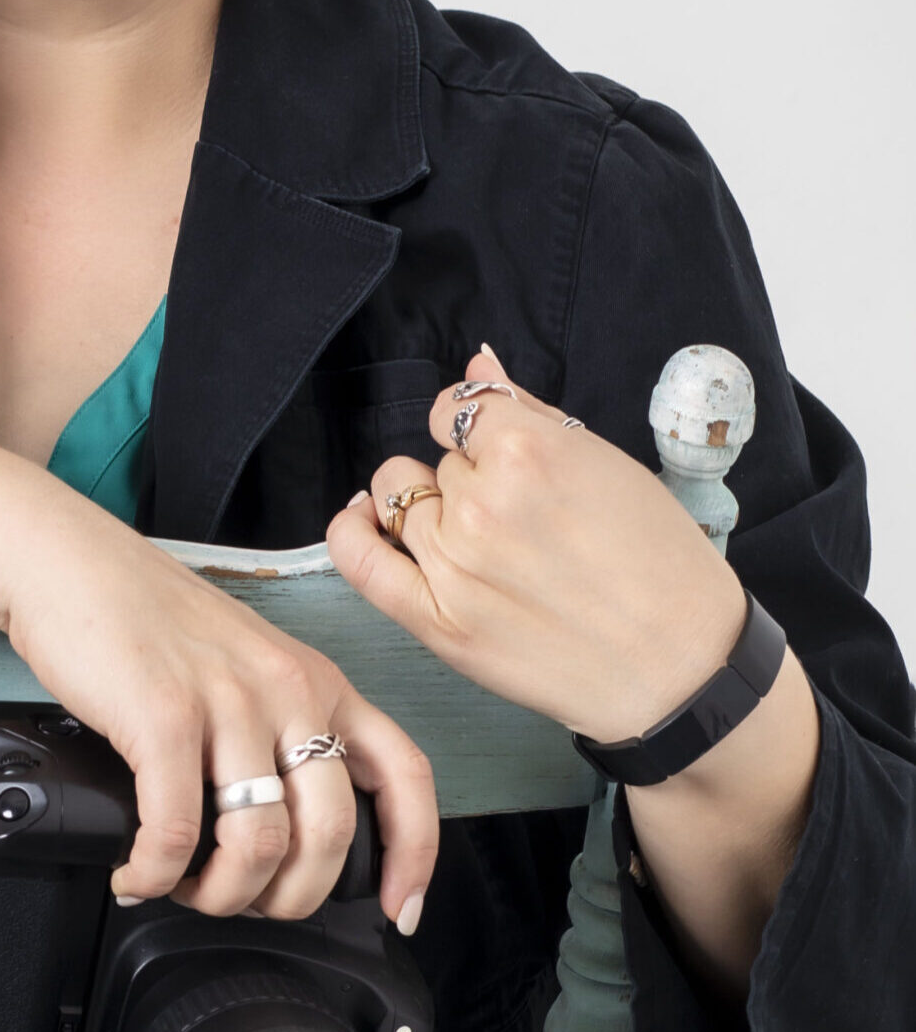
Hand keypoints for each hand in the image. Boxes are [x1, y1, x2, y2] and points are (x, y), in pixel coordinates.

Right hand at [0, 493, 437, 928]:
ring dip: (219, 896)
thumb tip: (284, 836)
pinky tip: (136, 874)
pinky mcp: (164, 717)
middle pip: (329, 835)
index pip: (404, 774)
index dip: (413, 855)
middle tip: (246, 905)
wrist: (67, 562)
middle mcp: (287, 689)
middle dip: (289, 899)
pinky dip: (154, 874)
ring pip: (258, 845)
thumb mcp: (245, 666)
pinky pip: (176, 833)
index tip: (401, 909)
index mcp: (318, 682)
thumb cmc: (146, 621)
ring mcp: (229, 702)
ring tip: (182, 887)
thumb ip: (278, 730)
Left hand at [324, 345, 746, 743]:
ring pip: (399, 499)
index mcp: (529, 452)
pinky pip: (359, 559)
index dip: (475, 427)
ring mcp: (453, 562)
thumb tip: (477, 363)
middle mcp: (481, 503)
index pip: (457, 410)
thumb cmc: (662, 566)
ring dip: (428, 508)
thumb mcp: (610, 466)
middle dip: (470, 478)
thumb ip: (530, 411)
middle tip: (521, 518)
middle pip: (439, 462)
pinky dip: (351, 531)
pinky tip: (363, 520)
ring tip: (476, 537)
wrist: (681, 668)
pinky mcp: (436, 621)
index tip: (494, 448)